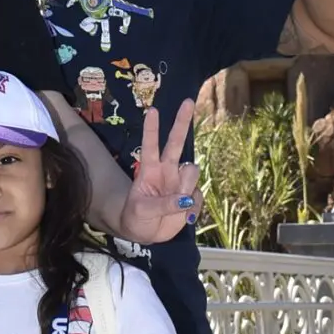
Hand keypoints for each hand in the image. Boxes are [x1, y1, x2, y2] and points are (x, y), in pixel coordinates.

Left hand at [116, 101, 202, 245]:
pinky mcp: (190, 197)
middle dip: (181, 121)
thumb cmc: (135, 218)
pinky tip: (186, 218)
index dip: (151, 129)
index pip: (150, 145)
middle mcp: (166, 171)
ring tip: (177, 205)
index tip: (153, 110)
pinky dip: (194, 209)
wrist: (144, 233)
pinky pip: (198, 197)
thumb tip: (185, 200)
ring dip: (187, 186)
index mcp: (149, 170)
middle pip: (175, 142)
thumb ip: (163, 205)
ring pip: (192, 171)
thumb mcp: (142, 212)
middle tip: (188, 101)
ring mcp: (180, 182)